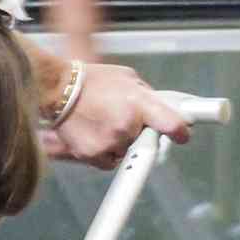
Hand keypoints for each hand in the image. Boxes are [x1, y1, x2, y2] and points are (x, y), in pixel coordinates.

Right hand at [40, 57, 199, 170]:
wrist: (57, 89)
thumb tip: (163, 109)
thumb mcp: (127, 79)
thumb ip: (147, 96)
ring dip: (121, 142)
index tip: (182, 135)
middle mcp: (127, 125)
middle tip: (126, 120)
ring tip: (104, 122)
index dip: (180, 132)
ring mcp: (110, 142)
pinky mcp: (94, 155)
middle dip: (142, 134)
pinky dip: (105, 151)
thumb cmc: (90, 81)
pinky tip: (94, 133)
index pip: (172, 125)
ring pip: (127, 152)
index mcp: (139, 103)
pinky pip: (109, 160)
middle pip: (147, 141)